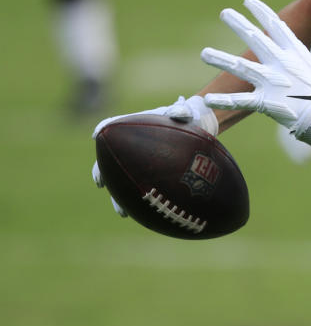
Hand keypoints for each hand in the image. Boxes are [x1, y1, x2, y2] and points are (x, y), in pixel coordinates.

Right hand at [91, 95, 217, 216]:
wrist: (199, 129)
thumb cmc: (189, 117)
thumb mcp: (187, 112)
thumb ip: (181, 110)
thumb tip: (179, 111)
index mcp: (135, 124)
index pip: (113, 124)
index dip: (103, 129)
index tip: (96, 135)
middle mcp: (131, 144)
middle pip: (109, 158)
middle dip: (102, 171)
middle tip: (101, 182)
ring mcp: (139, 160)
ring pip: (121, 180)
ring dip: (118, 196)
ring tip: (121, 211)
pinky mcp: (149, 175)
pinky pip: (138, 189)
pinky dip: (136, 202)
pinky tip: (140, 215)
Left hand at [201, 0, 310, 135]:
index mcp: (294, 52)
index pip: (276, 26)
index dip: (261, 11)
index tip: (248, 1)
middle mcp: (280, 63)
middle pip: (255, 38)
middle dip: (238, 24)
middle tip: (224, 13)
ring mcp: (271, 81)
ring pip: (241, 67)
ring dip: (221, 59)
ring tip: (204, 53)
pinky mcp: (265, 101)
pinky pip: (240, 101)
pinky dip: (223, 101)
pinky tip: (207, 99)